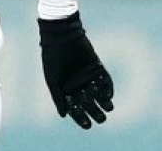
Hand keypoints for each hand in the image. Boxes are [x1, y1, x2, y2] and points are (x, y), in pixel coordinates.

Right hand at [38, 11, 114, 128]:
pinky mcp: (98, 68)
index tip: (87, 125)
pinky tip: (109, 95)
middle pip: (90, 104)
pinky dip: (108, 89)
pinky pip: (106, 81)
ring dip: (104, 103)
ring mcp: (89, 77)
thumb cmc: (52, 57)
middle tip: (101, 118)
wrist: (61, 36)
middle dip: (96, 113)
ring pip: (100, 95)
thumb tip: (64, 115)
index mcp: (66, 90)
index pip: (75, 109)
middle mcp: (79, 85)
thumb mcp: (52, 78)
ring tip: (107, 107)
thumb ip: (58, 96)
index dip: (81, 118)